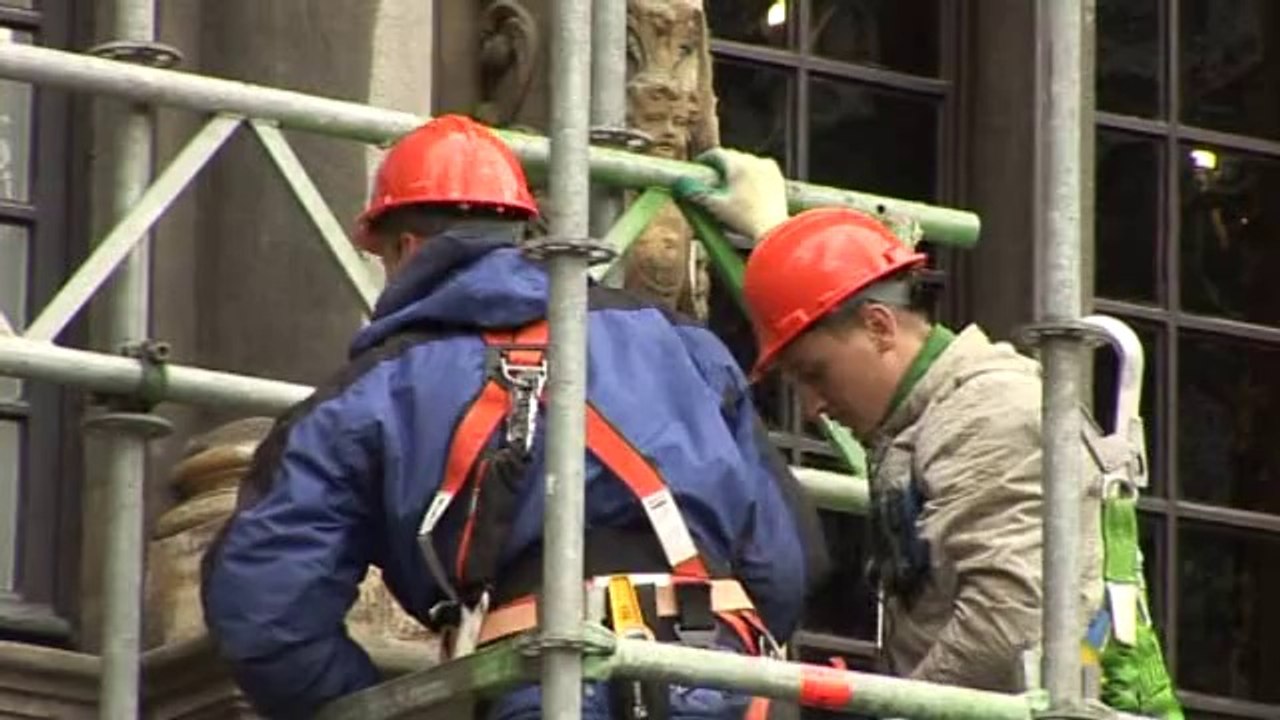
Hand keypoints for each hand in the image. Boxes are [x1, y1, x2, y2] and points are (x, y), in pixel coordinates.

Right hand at [673, 148, 789, 239]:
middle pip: (732, 157)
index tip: (699, 166)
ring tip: (730, 183)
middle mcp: (753, 161)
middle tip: (713, 176)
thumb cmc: (743, 219)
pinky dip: (752, 174)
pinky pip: (760, 169)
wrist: (772, 229)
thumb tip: (679, 182)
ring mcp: (768, 168)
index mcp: (737, 165)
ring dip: (737, 169)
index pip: (717, 154)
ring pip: (747, 162)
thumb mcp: (715, 206)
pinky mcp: (777, 176)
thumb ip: (697, 192)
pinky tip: (747, 187)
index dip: (706, 159)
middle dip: (722, 165)